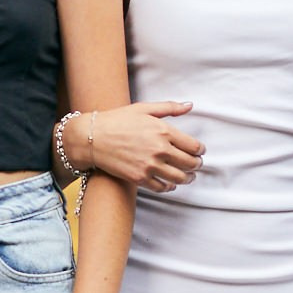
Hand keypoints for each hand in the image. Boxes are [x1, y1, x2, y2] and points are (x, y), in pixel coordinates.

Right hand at [80, 101, 203, 193]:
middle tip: (196, 165)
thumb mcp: (144, 108)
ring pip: (179, 178)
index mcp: (163, 131)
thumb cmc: (117, 120)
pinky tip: (170, 184)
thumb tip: (189, 105)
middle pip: (190, 164)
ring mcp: (150, 166)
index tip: (199, 151)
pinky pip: (162, 187)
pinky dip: (169, 187)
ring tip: (188, 177)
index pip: (193, 146)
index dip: (200, 150)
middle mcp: (160, 150)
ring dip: (188, 178)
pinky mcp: (139, 178)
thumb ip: (169, 108)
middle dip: (196, 165)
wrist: (92, 137)